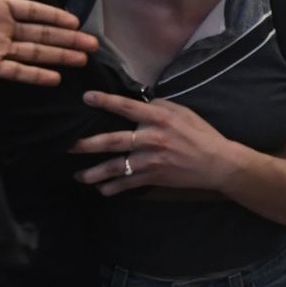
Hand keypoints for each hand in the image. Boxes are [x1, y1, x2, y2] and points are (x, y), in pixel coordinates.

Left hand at [0, 0, 95, 84]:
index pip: (31, 11)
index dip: (53, 16)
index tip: (75, 21)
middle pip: (40, 34)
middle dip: (66, 39)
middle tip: (91, 44)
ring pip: (34, 53)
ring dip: (58, 56)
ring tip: (81, 59)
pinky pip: (15, 71)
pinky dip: (35, 75)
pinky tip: (54, 77)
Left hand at [70, 92, 247, 195]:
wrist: (217, 163)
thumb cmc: (201, 134)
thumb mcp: (183, 112)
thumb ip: (160, 106)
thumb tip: (138, 101)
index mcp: (159, 118)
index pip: (127, 107)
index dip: (105, 101)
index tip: (86, 97)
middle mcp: (152, 139)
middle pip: (113, 141)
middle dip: (87, 144)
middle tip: (68, 145)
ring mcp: (151, 161)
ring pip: (116, 167)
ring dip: (94, 173)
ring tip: (79, 176)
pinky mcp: (154, 177)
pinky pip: (128, 184)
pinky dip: (113, 188)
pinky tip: (101, 189)